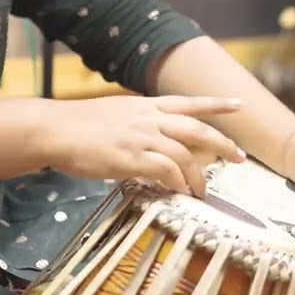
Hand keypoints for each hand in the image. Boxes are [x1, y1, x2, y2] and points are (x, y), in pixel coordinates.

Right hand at [49, 96, 245, 196]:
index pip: (189, 102)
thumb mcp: (115, 113)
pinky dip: (176, 182)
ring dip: (198, 176)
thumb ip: (138, 122)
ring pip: (185, 155)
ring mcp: (141, 137)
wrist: (54, 129)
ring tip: (202, 191)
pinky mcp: (131, 158)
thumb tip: (152, 137)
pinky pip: (165, 171)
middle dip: (223, 144)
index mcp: (145, 105)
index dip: (216, 104)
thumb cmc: (78, 125)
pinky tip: (177, 191)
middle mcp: (148, 118)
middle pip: (197, 129)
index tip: (239, 105)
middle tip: (239, 158)